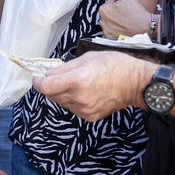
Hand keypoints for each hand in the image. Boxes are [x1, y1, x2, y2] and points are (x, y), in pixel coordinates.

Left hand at [32, 52, 154, 122]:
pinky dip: (73, 101)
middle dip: (51, 86)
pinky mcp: (90, 117)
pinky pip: (72, 108)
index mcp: (77, 80)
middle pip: (51, 95)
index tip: (38, 77)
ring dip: (62, 94)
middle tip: (60, 77)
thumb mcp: (87, 58)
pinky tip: (85, 93)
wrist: (135, 83)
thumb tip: (48, 74)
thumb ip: (65, 67)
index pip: (45, 87)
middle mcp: (78, 97)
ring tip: (78, 84)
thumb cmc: (114, 65)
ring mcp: (84, 109)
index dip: (38, 82)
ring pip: (61, 102)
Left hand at [99, 0, 151, 38]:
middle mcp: (102, 21)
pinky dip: (116, 29)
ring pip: (110, 21)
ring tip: (127, 20)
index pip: (111, 1)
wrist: (146, 28)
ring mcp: (106, 31)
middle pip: (110, 11)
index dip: (119, 2)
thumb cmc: (136, 13)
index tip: (126, 5)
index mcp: (104, 9)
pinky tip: (124, 27)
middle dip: (117, 10)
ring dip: (116, 19)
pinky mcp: (111, 38)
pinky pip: (112, 31)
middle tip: (128, 12)